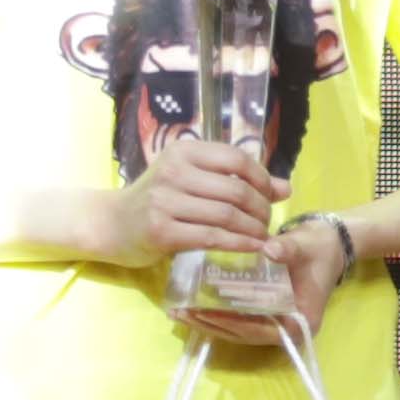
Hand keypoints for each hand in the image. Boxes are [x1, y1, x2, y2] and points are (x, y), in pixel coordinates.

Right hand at [126, 131, 284, 275]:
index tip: (271, 196)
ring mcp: (164, 201)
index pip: (236, 158)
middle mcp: (172, 171)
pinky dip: (238, 244)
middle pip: (235, 189)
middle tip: (267, 222)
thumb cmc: (158, 200)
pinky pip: (212, 237)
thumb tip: (286, 187)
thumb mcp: (193, 181)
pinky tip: (251, 248)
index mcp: (183, 151)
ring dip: (253, 229)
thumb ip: (237, 180)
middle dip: (261, 209)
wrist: (113, 224)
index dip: (262, 178)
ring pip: (226, 215)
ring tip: (262, 237)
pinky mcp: (161, 230)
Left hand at [181, 211, 355, 347]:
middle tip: (181, 312)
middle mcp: (287, 329)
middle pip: (244, 333)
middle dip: (212, 323)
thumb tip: (269, 250)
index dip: (234, 322)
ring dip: (208, 321)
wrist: (328, 243)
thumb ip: (288, 249)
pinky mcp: (264, 314)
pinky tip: (191, 305)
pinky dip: (215, 313)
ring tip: (179, 311)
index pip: (262, 329)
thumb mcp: (305, 246)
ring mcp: (275, 323)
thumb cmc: (319, 247)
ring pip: (237, 329)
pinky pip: (237, 319)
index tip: (207, 312)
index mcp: (302, 320)